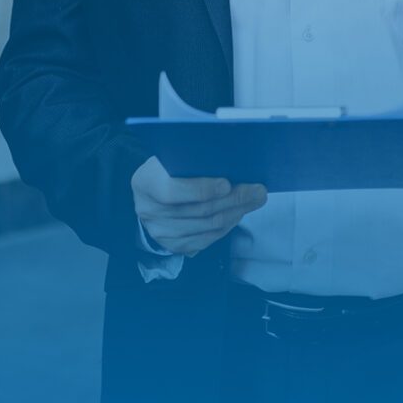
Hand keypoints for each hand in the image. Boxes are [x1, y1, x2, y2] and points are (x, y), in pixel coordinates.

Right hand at [132, 155, 266, 256]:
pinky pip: (206, 240)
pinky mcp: (173, 246)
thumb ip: (192, 159)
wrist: (150, 192)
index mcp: (144, 183)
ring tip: (255, 200)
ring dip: (236, 213)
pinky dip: (227, 226)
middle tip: (258, 190)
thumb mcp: (172, 155)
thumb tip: (230, 160)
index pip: (171, 192)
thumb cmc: (167, 167)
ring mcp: (160, 233)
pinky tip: (239, 213)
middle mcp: (148, 211)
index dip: (201, 189)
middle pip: (197, 211)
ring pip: (206, 227)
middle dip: (233, 200)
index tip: (227, 184)